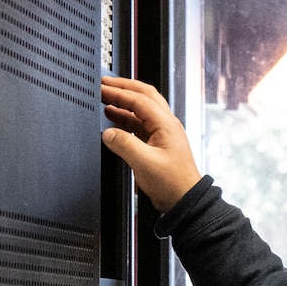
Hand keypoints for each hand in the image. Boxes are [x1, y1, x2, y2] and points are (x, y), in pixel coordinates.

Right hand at [100, 75, 202, 212]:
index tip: (102, 87)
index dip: (119, 91)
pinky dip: (125, 119)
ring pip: (141, 110)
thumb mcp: (144, 163)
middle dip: (123, 88)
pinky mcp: (157, 144)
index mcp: (166, 124)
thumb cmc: (173, 183)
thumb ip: (124, 145)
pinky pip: (139, 125)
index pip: (139, 99)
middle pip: (144, 97)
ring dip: (123, 103)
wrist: (184, 201)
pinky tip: (113, 120)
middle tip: (104, 84)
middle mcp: (166, 125)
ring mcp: (162, 134)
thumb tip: (108, 133)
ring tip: (105, 99)